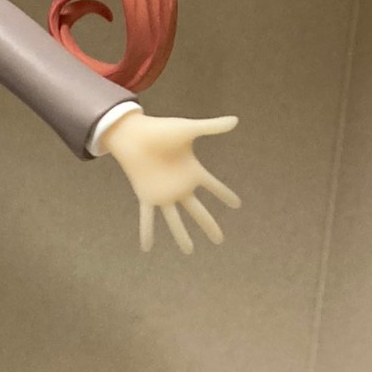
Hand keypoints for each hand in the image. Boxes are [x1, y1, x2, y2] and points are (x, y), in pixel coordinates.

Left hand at [96, 110, 240, 253]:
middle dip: (209, 225)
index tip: (237, 204)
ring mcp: (163, 194)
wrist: (134, 134)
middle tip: (219, 240)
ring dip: (181, 236)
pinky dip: (147, 232)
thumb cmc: (160, 130)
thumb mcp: (189, 129)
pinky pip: (148, 218)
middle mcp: (179, 187)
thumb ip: (211, 127)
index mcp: (192, 171)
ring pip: (175, 220)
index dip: (225, 195)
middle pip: (198, 212)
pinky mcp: (146, 196)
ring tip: (189, 251)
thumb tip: (236, 120)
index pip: (214, 187)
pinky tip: (147, 247)